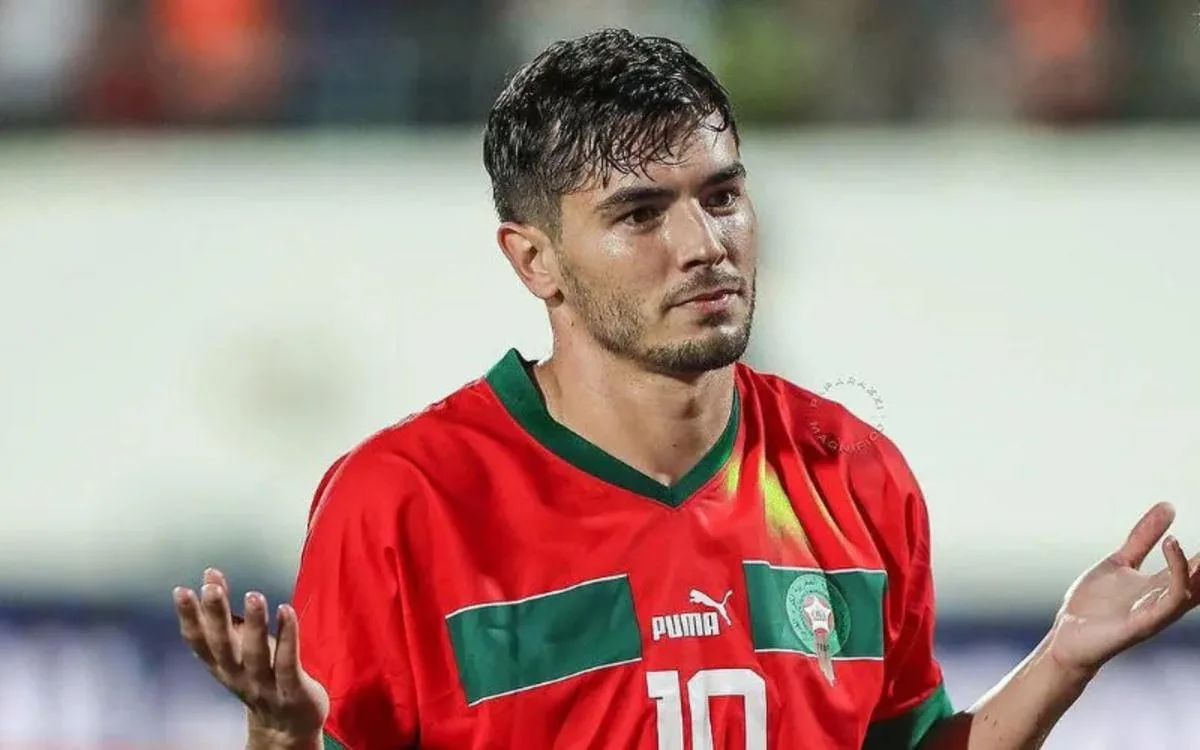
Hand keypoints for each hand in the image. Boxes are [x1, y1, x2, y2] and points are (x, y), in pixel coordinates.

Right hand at [174, 568, 328, 740]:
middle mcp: (238, 676)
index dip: (190, 618)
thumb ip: (224, 613)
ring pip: (257, 654)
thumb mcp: (238, 645)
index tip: (182, 591)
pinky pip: (289, 662)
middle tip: (211, 589)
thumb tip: (209, 574)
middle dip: (215, 618)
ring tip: (253, 595)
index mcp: (222, 665)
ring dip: (254, 624)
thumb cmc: (261, 675)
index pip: (200, 642)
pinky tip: (286, 610)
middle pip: (224, 646)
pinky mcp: (292, 689)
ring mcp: (265, 684)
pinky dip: (287, 637)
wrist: (286, 727)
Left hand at [1049, 502, 1199, 674]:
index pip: (1197, 566)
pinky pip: (1171, 598)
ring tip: (1195, 539)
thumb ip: (1143, 537)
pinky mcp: (1144, 621)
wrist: (1067, 635)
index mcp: (1162, 586)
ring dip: (1199, 563)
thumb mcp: (1120, 561)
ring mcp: (1157, 611)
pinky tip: (1173, 545)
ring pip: (1192, 587)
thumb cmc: (1094, 605)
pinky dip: (1178, 573)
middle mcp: (1165, 599)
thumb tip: (1169, 506)